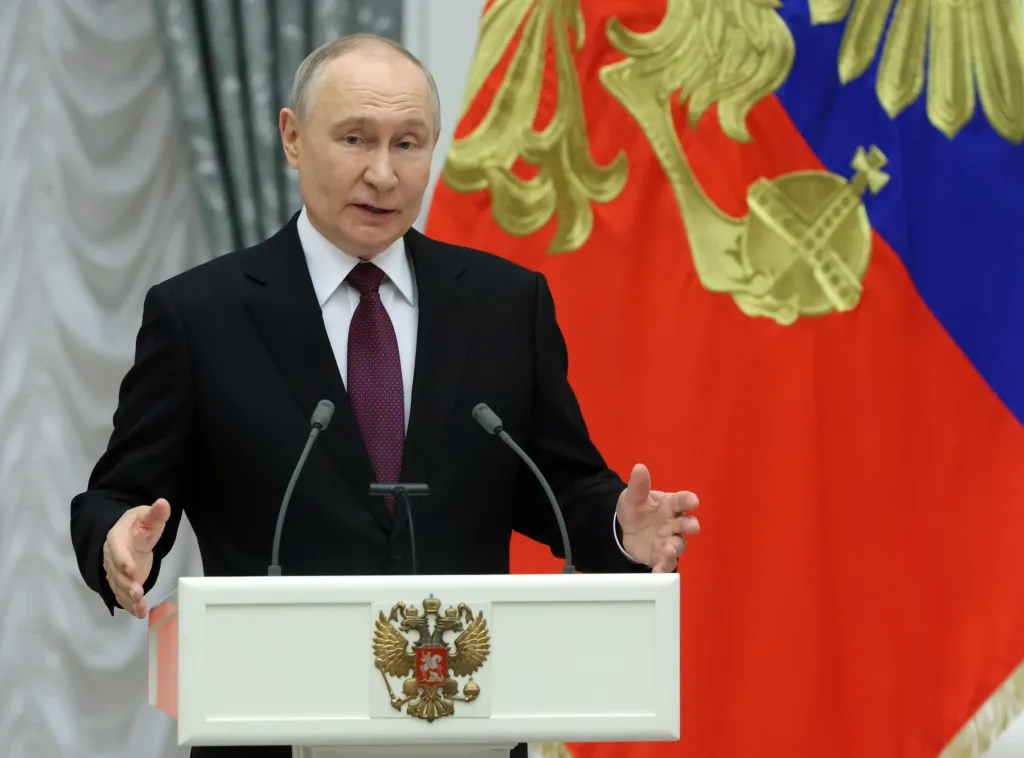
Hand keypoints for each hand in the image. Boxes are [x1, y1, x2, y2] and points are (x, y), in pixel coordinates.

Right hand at [102, 498, 170, 617]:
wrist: (128, 536)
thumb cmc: (138, 525)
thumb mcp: (147, 517)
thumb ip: (155, 514)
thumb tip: (163, 503)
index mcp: (117, 538)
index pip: (117, 550)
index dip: (123, 561)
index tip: (133, 571)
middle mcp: (112, 557)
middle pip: (116, 572)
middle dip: (126, 584)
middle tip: (138, 592)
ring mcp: (116, 572)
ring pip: (118, 586)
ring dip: (128, 597)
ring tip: (139, 605)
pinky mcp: (122, 583)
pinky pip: (123, 595)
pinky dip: (131, 605)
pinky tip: (140, 613)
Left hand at [616, 464, 699, 572]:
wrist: (627, 529)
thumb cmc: (637, 509)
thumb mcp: (633, 496)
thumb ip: (638, 485)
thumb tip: (639, 467)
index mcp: (670, 505)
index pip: (682, 501)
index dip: (689, 500)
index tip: (694, 501)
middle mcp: (674, 523)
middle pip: (686, 524)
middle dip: (690, 525)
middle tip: (692, 527)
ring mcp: (669, 540)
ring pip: (678, 545)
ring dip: (675, 548)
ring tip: (669, 549)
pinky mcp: (661, 556)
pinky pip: (665, 563)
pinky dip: (663, 568)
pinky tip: (657, 572)